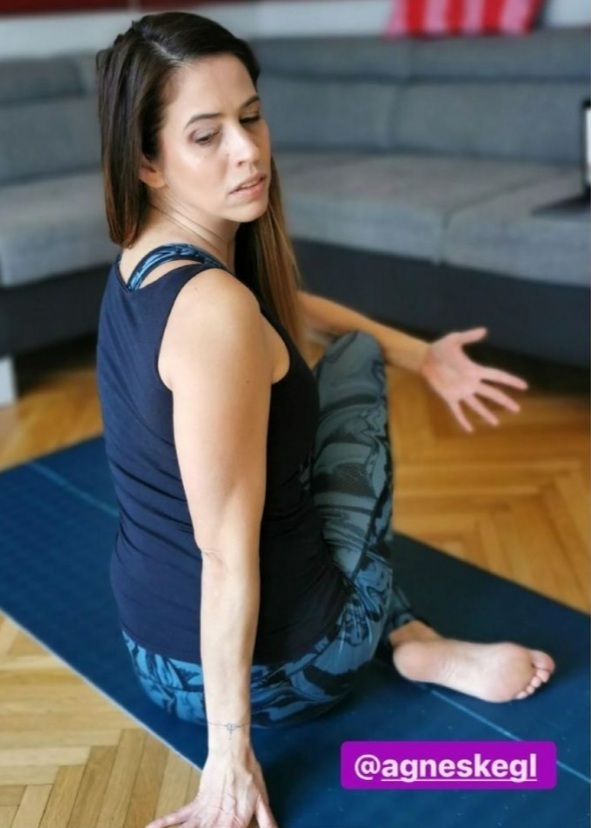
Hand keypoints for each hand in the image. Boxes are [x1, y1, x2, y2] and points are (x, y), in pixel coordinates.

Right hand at [145, 746, 278, 827]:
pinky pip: (178, 816)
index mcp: (236, 824)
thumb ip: (267, 821)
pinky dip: (164, 823)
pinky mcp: (195, 804)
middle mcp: (217, 823)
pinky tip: (150, 827)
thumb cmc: (249, 774)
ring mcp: (204, 814)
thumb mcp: (262, 799)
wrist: (232, 752)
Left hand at [418, 327, 527, 432]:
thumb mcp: (454, 340)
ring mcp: (461, 392)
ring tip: (496, 424)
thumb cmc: (440, 348)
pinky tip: (469, 430)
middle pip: (491, 394)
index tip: (524, 386)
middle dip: (504, 401)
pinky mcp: (449, 397)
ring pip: (477, 405)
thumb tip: (484, 330)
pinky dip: (462, 420)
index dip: (510, 380)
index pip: (497, 376)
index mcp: (474, 370)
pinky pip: (457, 411)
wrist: (424, 358)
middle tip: (517, 409)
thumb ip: (469, 336)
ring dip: (486, 414)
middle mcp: (471, 383)